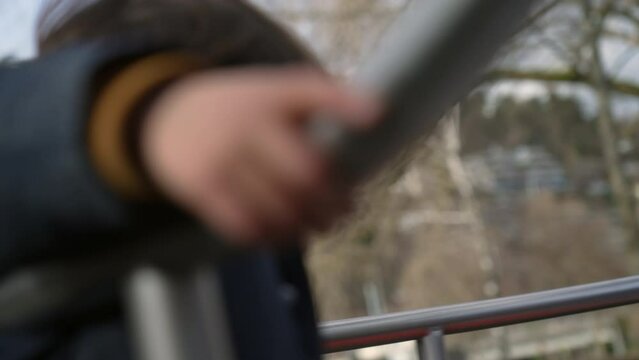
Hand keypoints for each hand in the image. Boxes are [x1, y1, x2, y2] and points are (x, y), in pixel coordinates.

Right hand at [140, 66, 377, 246]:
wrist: (169, 120)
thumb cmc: (239, 110)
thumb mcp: (271, 90)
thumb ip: (317, 97)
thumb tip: (375, 115)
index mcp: (268, 96)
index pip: (310, 92)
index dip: (344, 104)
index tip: (377, 115)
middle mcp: (245, 124)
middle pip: (305, 174)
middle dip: (335, 200)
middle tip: (347, 210)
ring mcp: (220, 158)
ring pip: (279, 208)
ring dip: (309, 226)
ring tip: (321, 228)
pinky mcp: (201, 189)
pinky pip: (246, 226)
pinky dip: (273, 237)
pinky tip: (287, 235)